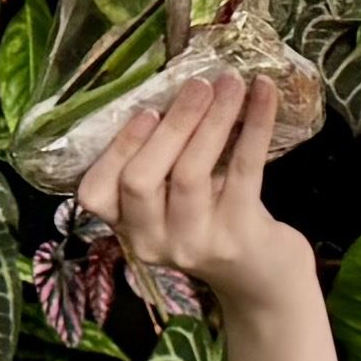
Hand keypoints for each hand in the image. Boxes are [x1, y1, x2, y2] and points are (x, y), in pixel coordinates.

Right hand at [72, 72, 314, 318]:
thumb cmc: (213, 221)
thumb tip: (172, 90)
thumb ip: (161, 162)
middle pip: (141, 179)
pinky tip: (264, 93)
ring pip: (189, 173)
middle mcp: (152, 241)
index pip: (96, 194)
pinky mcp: (237, 236)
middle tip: (198, 84)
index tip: (146, 110)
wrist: (264, 277)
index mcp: (128, 226)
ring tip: (230, 82)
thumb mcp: (174, 201)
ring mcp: (194, 243)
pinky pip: (243, 171)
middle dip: (171, 125)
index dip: (117, 149)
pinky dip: (255, 126)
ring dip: (211, 119)